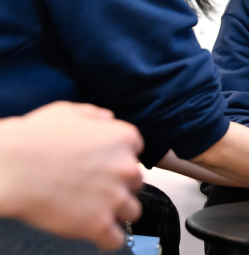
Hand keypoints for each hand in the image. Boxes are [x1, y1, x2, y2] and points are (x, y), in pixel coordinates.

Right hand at [0, 102, 143, 249]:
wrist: (9, 166)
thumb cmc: (33, 138)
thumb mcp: (69, 111)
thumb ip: (96, 116)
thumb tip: (108, 120)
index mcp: (123, 138)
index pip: (135, 153)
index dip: (117, 161)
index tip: (101, 166)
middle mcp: (126, 167)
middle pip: (134, 183)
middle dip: (117, 186)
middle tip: (92, 188)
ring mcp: (114, 198)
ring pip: (131, 211)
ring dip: (115, 212)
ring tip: (92, 210)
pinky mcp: (99, 224)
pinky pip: (115, 239)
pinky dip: (106, 237)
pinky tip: (92, 231)